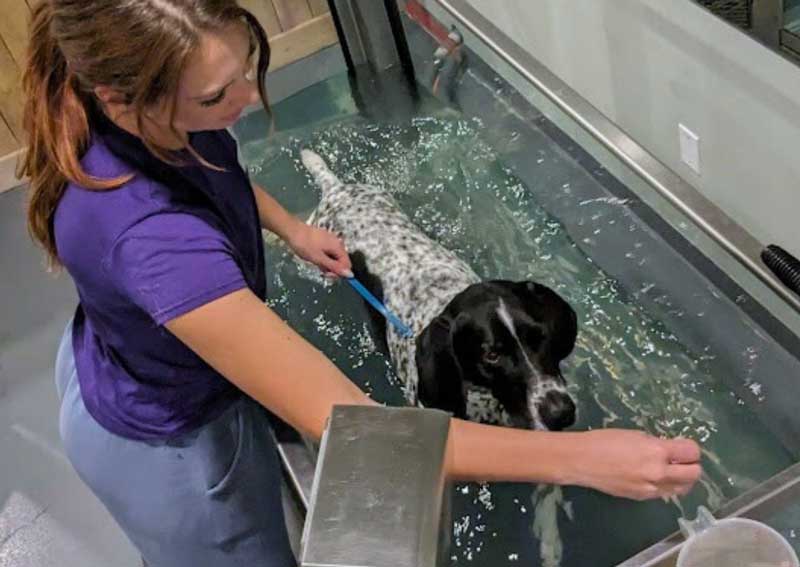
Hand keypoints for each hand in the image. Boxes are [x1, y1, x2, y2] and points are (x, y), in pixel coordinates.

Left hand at [286, 222, 352, 277]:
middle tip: (320, 271)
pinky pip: (329, 253)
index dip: (339, 273)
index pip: (347, 264)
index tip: (327, 275)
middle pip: (341, 261)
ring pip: (334, 258)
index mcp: (338, 247)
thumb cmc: (304, 245)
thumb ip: (334, 267)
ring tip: (316, 263)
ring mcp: (331, 241)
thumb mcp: (319, 259)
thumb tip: (350, 274)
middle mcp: (337, 243)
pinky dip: (323, 258)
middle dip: (333, 269)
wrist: (292, 230)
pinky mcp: (324, 240)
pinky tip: (315, 258)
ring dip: (327, 264)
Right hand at [567, 429, 701, 500]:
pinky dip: (665, 485)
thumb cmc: (604, 441)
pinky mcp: (642, 497)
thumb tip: (671, 451)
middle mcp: (658, 473)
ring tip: (669, 470)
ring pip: (682, 488)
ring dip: (681, 478)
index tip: (683, 446)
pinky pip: (664, 493)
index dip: (690, 448)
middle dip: (691, 465)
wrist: (581, 461)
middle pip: (694, 474)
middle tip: (681, 459)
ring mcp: (651, 489)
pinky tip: (652, 476)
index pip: (692, 452)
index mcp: (657, 452)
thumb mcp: (635, 435)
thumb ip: (657, 444)